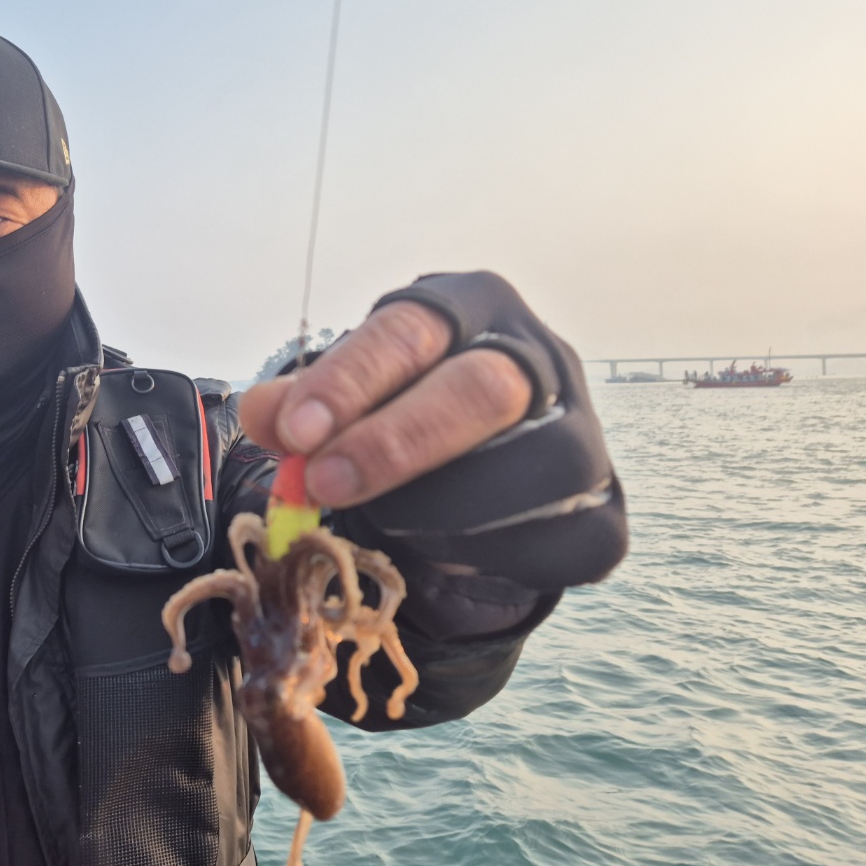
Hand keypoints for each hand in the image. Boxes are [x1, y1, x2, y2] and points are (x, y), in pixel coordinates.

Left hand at [241, 271, 626, 589]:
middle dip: (393, 445)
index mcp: (471, 307)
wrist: (484, 488)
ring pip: (516, 475)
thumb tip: (261, 411)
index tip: (296, 432)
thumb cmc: (404, 420)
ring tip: (383, 524)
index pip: (411, 329)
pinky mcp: (605, 513)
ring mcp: (583, 434)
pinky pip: (546, 544)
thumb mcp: (349, 401)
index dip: (351, 379)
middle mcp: (541, 357)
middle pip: (479, 391)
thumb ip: (303, 406)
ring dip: (429, 514)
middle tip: (324, 486)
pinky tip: (441, 555)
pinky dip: (480, 558)